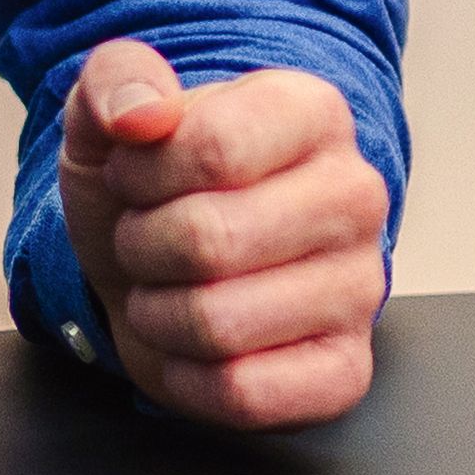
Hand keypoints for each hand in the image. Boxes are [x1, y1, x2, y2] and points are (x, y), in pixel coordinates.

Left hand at [55, 40, 385, 432]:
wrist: (163, 264)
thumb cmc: (149, 188)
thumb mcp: (111, 116)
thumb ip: (116, 81)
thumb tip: (141, 114)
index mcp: (312, 112)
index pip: (213, 148)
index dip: (141, 174)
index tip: (137, 176)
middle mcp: (355, 195)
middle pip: (208, 241)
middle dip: (142, 247)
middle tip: (149, 239)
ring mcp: (362, 287)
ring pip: (216, 324)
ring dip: (157, 314)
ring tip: (170, 286)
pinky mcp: (345, 369)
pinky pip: (242, 393)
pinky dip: (186, 376)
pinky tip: (194, 344)